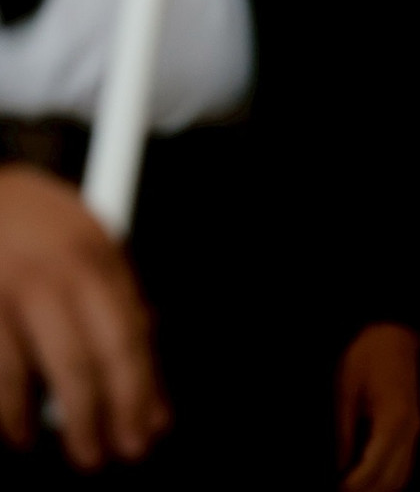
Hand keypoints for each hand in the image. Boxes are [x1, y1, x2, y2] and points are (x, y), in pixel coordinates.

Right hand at [0, 164, 166, 469]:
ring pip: (25, 372)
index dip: (141, 390)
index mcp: (95, 258)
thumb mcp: (93, 245)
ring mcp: (2, 291)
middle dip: (99, 416)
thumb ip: (120, 303)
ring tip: (52, 446)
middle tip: (107, 453)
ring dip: (38, 420)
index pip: (128, 336)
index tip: (149, 428)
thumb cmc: (37, 220)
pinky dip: (2, 404)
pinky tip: (11, 427)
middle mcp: (50, 275)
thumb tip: (151, 373)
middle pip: (83, 359)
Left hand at [335, 323, 419, 491]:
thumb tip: (337, 469)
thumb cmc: (368, 356)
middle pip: (391, 481)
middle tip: (340, 491)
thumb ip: (343, 433)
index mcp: (393, 419)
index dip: (351, 487)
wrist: (393, 334)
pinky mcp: (412, 427)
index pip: (373, 469)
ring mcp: (414, 429)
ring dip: (377, 489)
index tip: (335, 489)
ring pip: (401, 477)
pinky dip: (386, 479)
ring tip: (350, 488)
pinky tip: (366, 478)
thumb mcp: (345, 392)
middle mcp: (409, 428)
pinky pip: (404, 464)